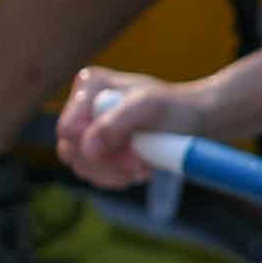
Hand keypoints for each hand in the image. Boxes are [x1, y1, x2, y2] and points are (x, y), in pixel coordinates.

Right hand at [56, 66, 209, 189]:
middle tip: (139, 164)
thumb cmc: (173, 108)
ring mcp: (86, 129)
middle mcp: (82, 105)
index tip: (130, 150)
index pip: (69, 128)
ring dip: (112, 172)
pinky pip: (91, 174)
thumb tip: (86, 148)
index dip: (93, 146)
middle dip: (106, 162)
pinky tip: (136, 168)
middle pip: (71, 149)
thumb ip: (114, 123)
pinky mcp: (94, 149)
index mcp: (89, 85)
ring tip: (141, 165)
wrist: (192, 123)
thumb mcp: (148, 108)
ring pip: (80, 165)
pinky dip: (114, 177)